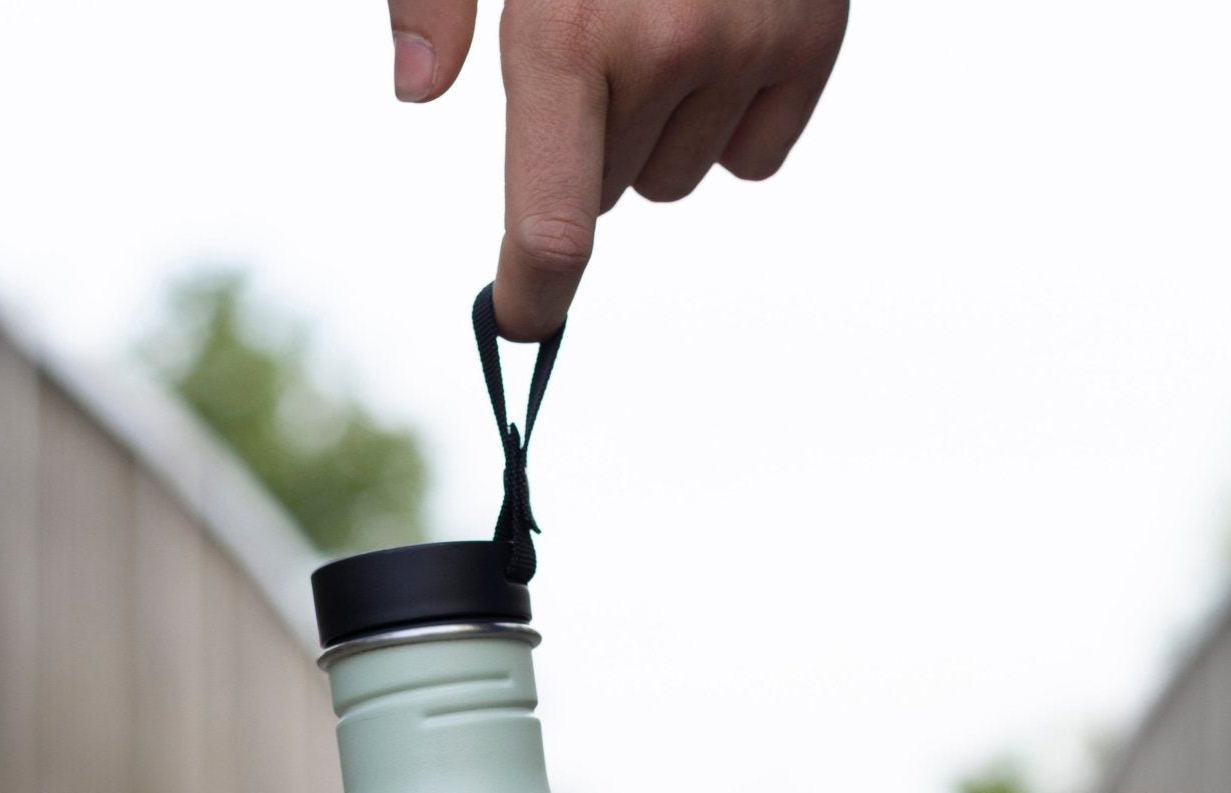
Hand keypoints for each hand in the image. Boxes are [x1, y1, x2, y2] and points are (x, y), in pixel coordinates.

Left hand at [387, 0, 848, 338]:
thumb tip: (416, 89)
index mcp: (573, 32)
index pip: (553, 221)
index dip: (533, 287)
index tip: (517, 324)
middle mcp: (669, 52)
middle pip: (607, 191)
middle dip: (588, 142)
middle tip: (595, 45)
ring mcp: (752, 48)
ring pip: (678, 178)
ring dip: (659, 131)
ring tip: (662, 25)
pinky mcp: (814, 41)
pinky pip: (755, 156)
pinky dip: (732, 118)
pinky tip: (722, 36)